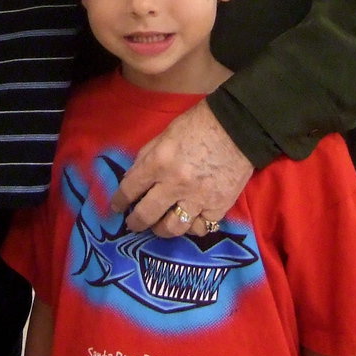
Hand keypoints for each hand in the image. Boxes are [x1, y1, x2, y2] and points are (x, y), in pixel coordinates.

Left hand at [110, 99, 252, 235]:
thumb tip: (132, 178)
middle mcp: (175, 184)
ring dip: (161, 229)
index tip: (116, 207)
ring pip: (172, 228)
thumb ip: (146, 157)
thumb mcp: (164, 135)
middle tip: (133, 224)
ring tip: (160, 226)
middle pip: (147, 215)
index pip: (130, 189)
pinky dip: (192, 227)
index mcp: (159, 162)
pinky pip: (199, 228)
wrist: (238, 128)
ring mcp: (197, 199)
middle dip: (135, 223)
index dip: (119, 201)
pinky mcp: (218, 208)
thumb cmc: (197, 125)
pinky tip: (188, 221)